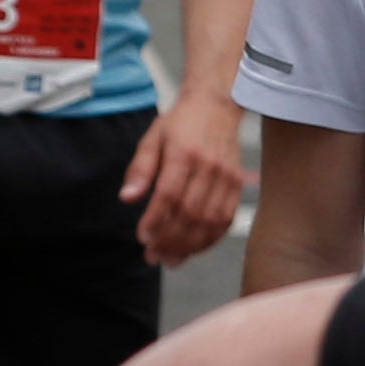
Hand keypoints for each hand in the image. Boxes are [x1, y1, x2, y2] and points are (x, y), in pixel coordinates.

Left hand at [122, 90, 246, 266]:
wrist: (217, 106)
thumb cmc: (179, 124)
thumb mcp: (152, 138)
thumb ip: (140, 169)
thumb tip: (127, 198)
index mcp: (184, 152)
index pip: (169, 194)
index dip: (156, 220)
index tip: (143, 237)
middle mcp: (208, 166)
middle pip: (190, 212)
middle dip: (170, 240)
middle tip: (153, 256)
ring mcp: (226, 177)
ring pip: (209, 221)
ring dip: (189, 246)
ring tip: (170, 259)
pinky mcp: (237, 185)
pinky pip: (225, 220)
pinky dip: (209, 239)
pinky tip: (192, 249)